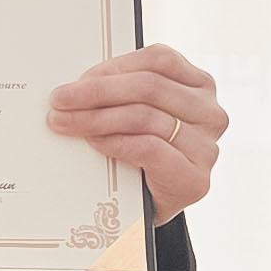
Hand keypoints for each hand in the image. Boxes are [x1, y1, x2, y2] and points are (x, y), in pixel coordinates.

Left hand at [47, 43, 228, 223]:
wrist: (150, 209)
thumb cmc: (143, 156)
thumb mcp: (138, 113)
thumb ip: (122, 93)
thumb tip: (78, 84)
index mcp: (199, 86)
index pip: (158, 60)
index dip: (113, 67)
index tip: (78, 80)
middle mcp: (209, 113)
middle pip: (149, 87)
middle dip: (97, 92)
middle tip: (61, 100)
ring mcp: (206, 147)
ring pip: (145, 116)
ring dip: (97, 118)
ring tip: (66, 123)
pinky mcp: (194, 179)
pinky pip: (149, 148)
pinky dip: (116, 143)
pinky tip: (94, 142)